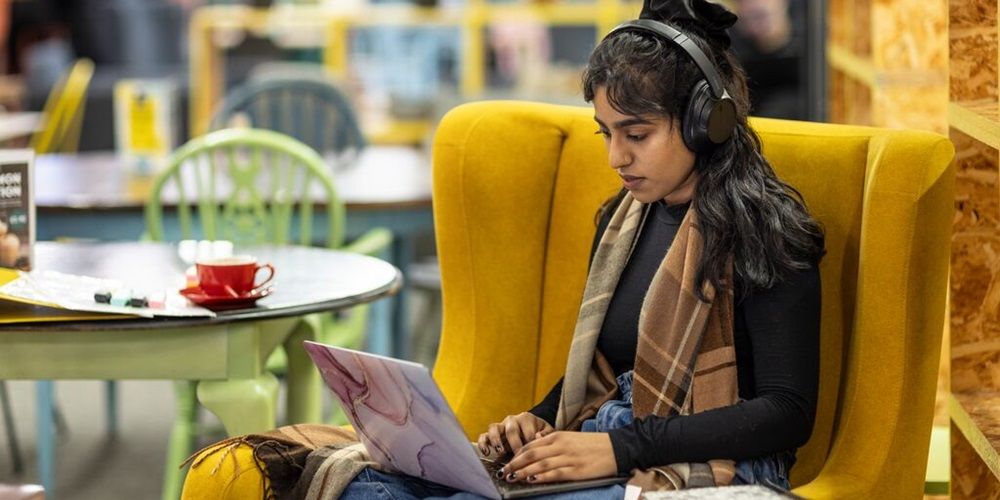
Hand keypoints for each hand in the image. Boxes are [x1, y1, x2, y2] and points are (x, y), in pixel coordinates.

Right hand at [477, 412, 553, 456]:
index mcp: (526, 418)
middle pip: (511, 430)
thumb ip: (546, 434)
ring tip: (500, 451)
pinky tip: (487, 453)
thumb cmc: (541, 433)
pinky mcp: (491, 434)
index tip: (533, 453)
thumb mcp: (548, 432)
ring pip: (494, 428)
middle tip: (519, 455)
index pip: (527, 430)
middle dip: (515, 444)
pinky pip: (484, 436)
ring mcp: (501, 426)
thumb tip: (538, 437)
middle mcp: (512, 420)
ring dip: (496, 440)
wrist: (531, 431)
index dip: (530, 443)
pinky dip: (483, 443)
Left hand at [501, 431, 616, 483]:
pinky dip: (541, 477)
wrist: (617, 448)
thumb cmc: (593, 444)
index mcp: (559, 436)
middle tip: (504, 471)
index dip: (517, 454)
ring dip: (523, 471)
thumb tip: (536, 442)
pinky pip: (554, 473)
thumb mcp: (571, 437)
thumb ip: (553, 440)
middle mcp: (561, 445)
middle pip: (531, 454)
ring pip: (540, 464)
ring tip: (512, 477)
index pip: (531, 444)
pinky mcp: (576, 470)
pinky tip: (531, 480)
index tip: (508, 461)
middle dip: (515, 463)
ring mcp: (568, 458)